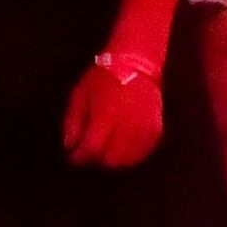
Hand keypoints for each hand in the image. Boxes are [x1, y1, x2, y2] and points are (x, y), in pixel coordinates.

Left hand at [62, 54, 167, 169]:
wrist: (136, 65)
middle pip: (110, 160)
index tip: (72, 157)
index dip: (79, 157)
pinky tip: (119, 148)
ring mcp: (145, 129)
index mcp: (107, 115)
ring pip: (127, 161)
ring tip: (103, 148)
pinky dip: (128, 156)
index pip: (92, 148)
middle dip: (95, 159)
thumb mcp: (80, 96)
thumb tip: (69, 147)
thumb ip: (72, 123)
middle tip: (88, 151)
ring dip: (111, 159)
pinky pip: (141, 155)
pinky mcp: (156, 131)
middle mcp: (129, 125)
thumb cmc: (103, 79)